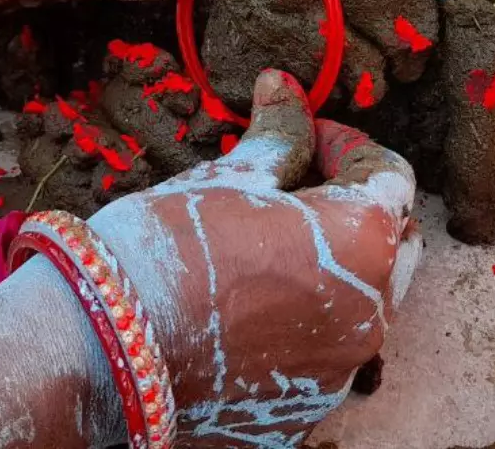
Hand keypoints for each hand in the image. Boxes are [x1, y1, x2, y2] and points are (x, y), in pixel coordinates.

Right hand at [89, 70, 421, 446]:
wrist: (103, 345)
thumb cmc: (169, 247)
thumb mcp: (232, 177)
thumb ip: (279, 134)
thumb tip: (285, 87)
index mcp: (363, 243)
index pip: (389, 175)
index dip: (346, 145)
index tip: (305, 135)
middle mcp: (370, 314)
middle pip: (391, 242)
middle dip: (356, 207)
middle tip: (298, 188)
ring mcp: (341, 370)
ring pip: (364, 301)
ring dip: (336, 268)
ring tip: (271, 250)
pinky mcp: (307, 407)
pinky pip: (326, 353)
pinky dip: (307, 322)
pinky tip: (253, 308)